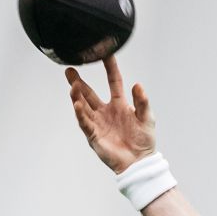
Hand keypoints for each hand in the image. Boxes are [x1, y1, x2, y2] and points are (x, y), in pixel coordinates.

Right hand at [65, 55, 155, 173]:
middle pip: (89, 92)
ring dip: (77, 95)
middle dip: (79, 82)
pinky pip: (85, 122)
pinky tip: (77, 104)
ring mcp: (98, 122)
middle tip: (69, 70)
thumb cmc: (144, 140)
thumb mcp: (147, 118)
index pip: (113, 81)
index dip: (109, 67)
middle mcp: (105, 111)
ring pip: (84, 106)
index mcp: (120, 104)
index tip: (104, 53)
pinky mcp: (94, 136)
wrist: (139, 162)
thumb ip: (142, 102)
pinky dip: (81, 114)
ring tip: (73, 85)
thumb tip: (138, 85)